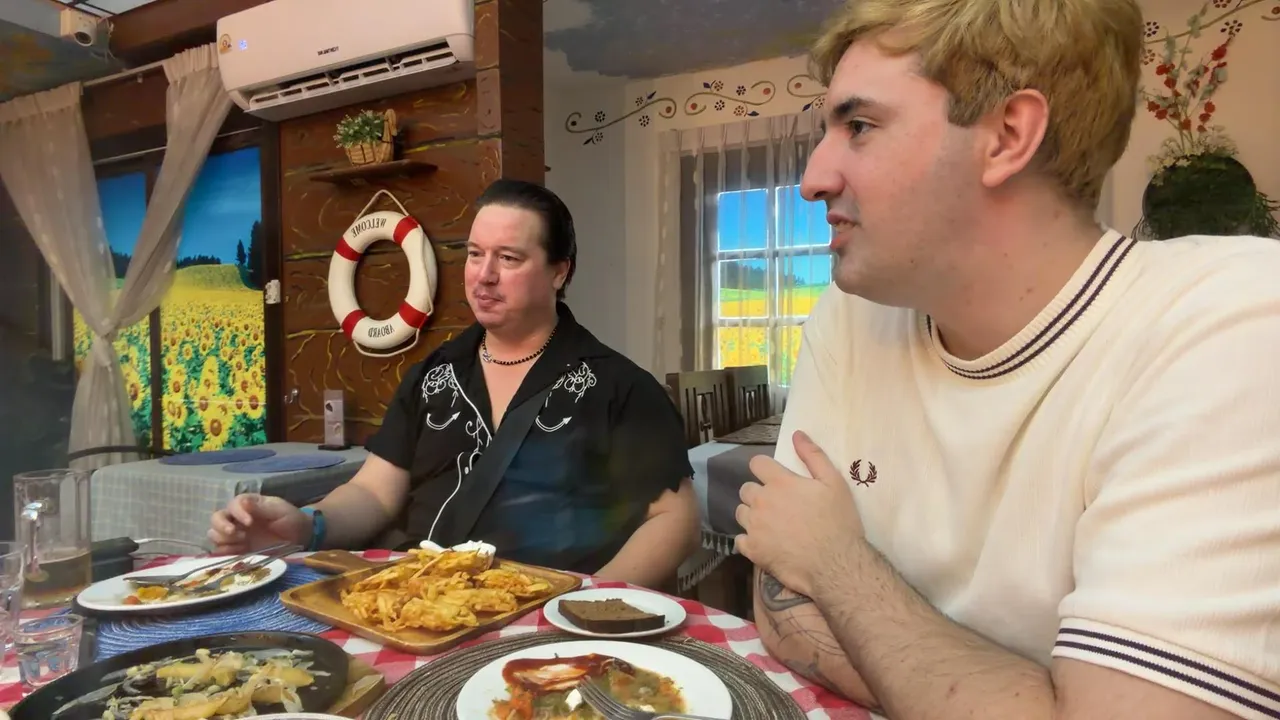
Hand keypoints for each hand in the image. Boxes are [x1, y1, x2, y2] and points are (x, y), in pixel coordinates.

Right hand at [207, 494, 310, 553]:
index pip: (232, 505)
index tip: (249, 522)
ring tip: (242, 542)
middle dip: (222, 526)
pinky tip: (239, 551)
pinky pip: (221, 550)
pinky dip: (225, 551)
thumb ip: (261, 508)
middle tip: (237, 534)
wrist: (300, 538)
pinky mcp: (238, 549)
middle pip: (216, 518)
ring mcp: (236, 534)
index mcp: (247, 504)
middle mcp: (237, 518)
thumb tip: (242, 501)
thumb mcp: (279, 511)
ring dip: (223, 539)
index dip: (237, 513)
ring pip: (214, 534)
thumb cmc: (290, 519)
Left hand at [735, 430, 863, 597]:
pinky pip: (740, 540)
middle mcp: (761, 501)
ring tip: (771, 525)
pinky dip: (749, 540)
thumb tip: (797, 434)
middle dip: (758, 493)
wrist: (836, 564)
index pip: (756, 464)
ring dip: (752, 515)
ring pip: (741, 513)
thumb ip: (813, 456)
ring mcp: (754, 527)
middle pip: (746, 489)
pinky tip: (765, 543)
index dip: (765, 469)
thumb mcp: (834, 483)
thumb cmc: (839, 522)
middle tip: (778, 505)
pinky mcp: (752, 550)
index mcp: (779, 482)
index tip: (776, 479)